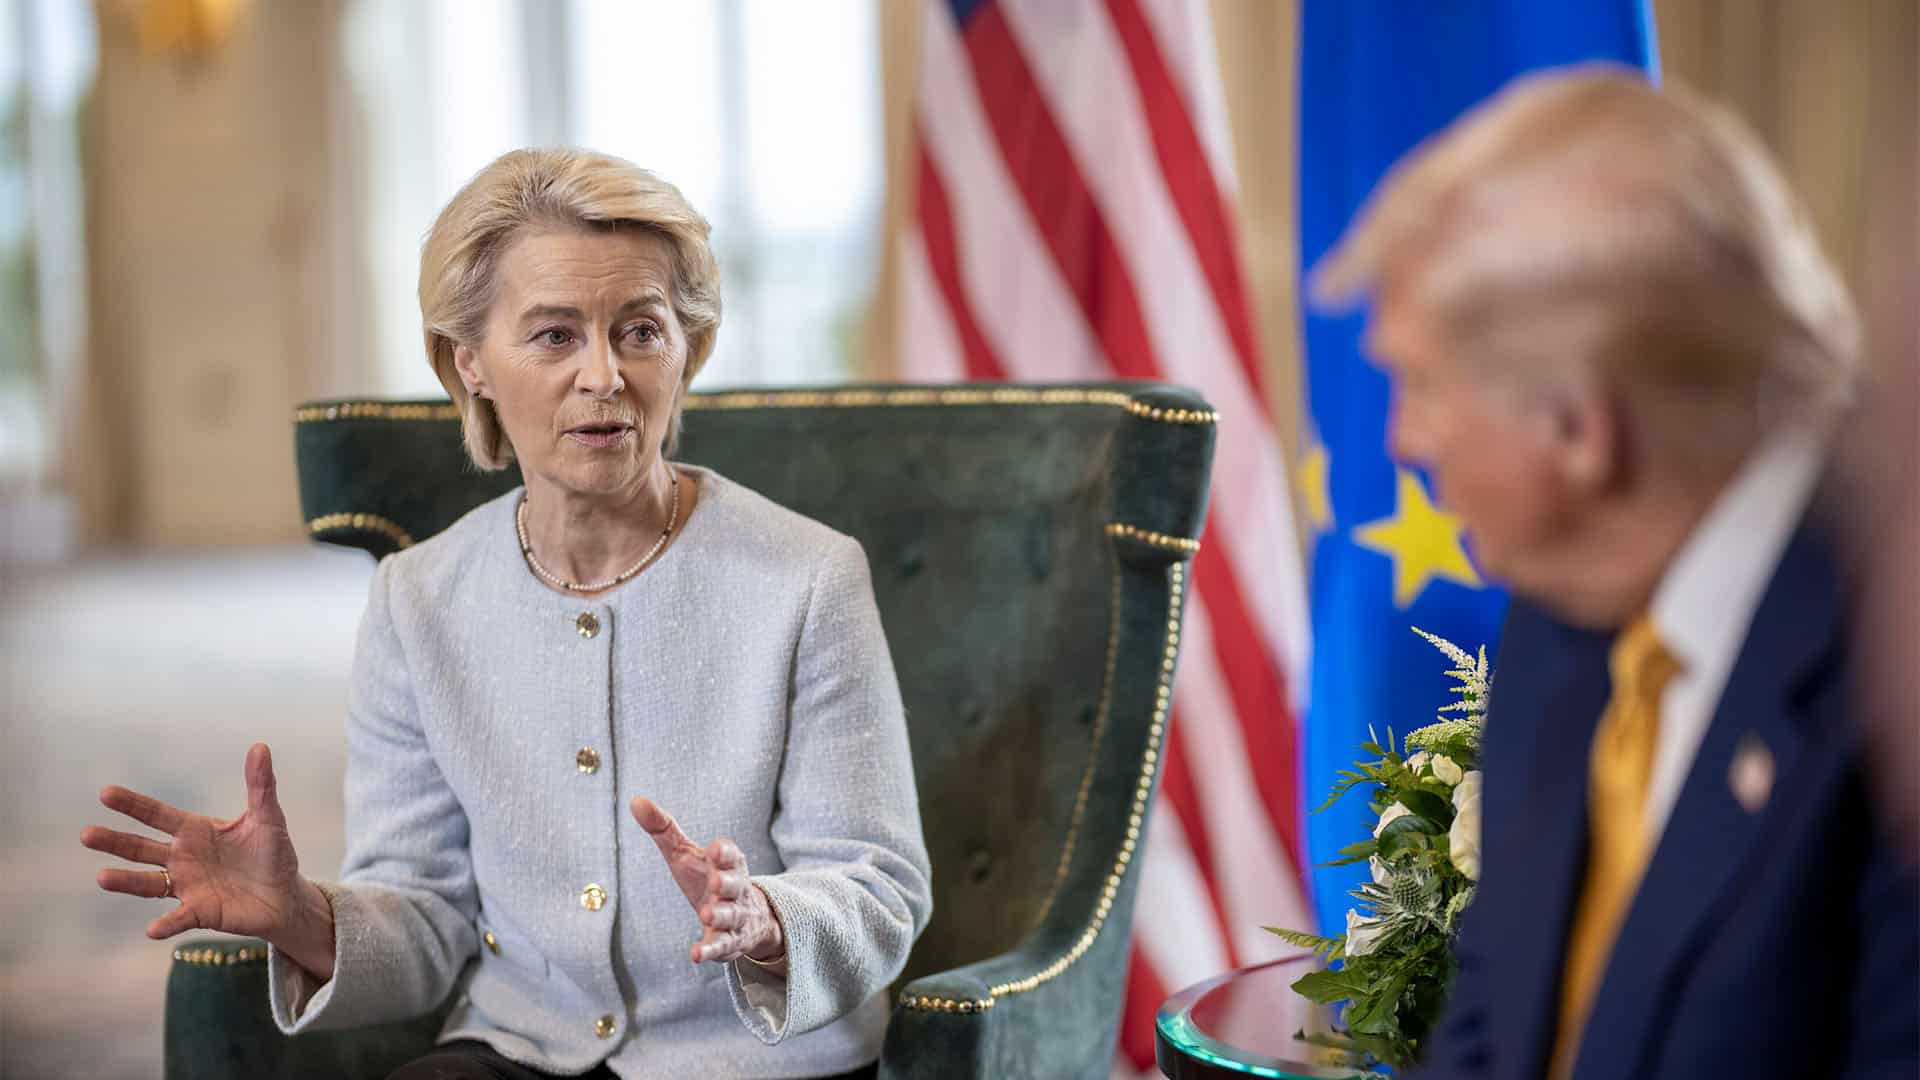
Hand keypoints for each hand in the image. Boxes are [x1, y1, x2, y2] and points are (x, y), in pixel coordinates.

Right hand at [81, 743, 335, 978]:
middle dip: (115, 841)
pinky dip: (166, 924)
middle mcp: (183, 857)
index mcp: (195, 831)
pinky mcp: (200, 912)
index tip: (106, 793)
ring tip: (102, 877)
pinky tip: (152, 930)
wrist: (285, 895)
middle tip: (87, 834)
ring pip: (149, 883)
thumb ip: (261, 785)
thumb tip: (260, 746)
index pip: (158, 815)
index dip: (134, 805)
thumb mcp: (268, 817)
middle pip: (142, 848)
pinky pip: (179, 918)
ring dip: (126, 881)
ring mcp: (188, 886)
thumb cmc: (272, 853)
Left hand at [630, 796, 784, 966]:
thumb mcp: (685, 853)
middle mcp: (735, 890)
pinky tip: (695, 954)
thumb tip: (635, 801)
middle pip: (736, 885)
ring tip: (706, 914)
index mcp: (727, 865)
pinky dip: (710, 951)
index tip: (716, 849)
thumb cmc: (706, 877)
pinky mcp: (729, 943)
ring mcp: (734, 917)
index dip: (725, 853)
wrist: (745, 917)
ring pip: (731, 916)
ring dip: (720, 915)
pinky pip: (721, 947)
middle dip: (727, 884)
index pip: (730, 855)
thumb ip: (664, 828)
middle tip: (716, 882)